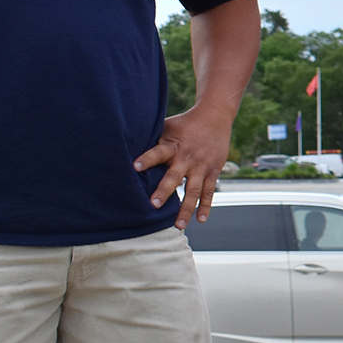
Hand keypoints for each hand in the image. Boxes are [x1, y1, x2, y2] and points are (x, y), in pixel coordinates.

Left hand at [135, 107, 235, 229]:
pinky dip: (205, 207)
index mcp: (173, 145)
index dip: (146, 159)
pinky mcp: (213, 172)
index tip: (134, 167)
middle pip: (174, 177)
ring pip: (194, 191)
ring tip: (178, 226)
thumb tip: (127, 151)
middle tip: (154, 205)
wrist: (215, 116)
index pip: (158, 152)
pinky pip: (209, 192)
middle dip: (164, 191)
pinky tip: (200, 220)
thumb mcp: (167, 127)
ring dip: (186, 209)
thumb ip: (153, 141)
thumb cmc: (185, 123)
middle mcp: (187, 158)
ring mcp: (202, 166)